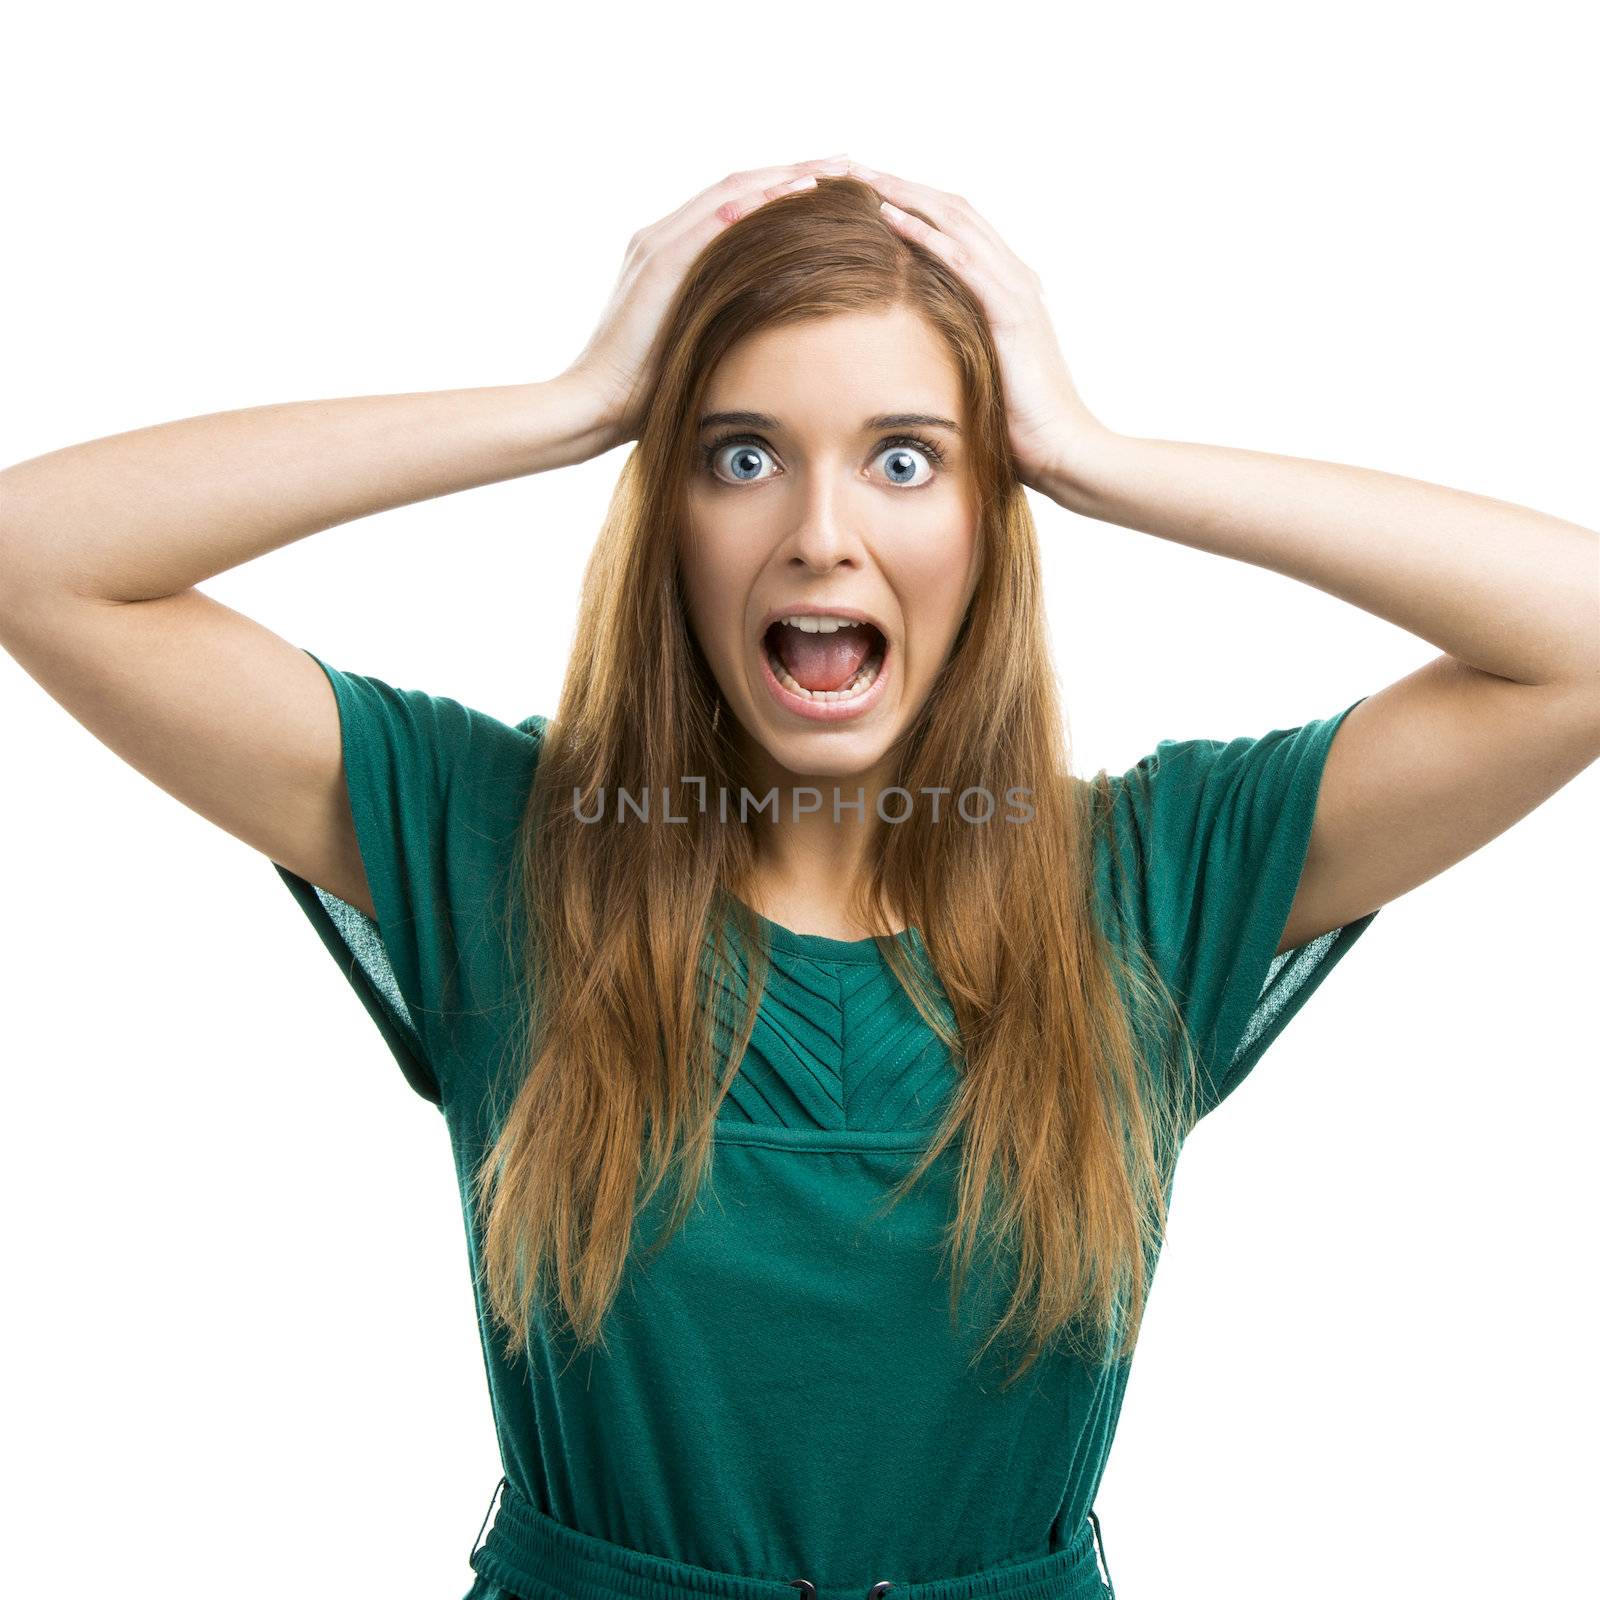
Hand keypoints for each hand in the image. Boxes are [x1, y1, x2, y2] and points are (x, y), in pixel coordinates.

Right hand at [562, 155, 853, 452]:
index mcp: (669, 255)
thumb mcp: (694, 347)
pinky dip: (760, 203)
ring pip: (732, 193)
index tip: (831, 188)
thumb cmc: (645, 393)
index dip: (781, 191)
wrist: (595, 405)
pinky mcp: (660, 265)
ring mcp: (658, 246)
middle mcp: (661, 238)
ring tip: (836, 170)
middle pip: (738, 187)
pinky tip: (799, 194)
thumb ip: (721, 325)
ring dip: (787, 177)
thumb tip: (768, 337)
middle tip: (848, 164)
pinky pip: (717, 221)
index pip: (733, 206)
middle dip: (794, 172)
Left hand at [845, 160, 1103, 495]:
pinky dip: (925, 235)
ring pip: (955, 222)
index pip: (953, 225)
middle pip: (951, 208)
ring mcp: (1015, 291)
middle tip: (850, 164)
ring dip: (904, 194)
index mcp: (1006, 287)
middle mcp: (1014, 276)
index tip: (862, 187)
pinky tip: (890, 218)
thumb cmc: (1019, 427)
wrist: (1064, 451)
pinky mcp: (1012, 315)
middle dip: (899, 182)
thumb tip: (910, 353)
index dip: (909, 199)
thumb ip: (954, 350)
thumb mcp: (978, 374)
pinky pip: (963, 261)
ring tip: (860, 176)